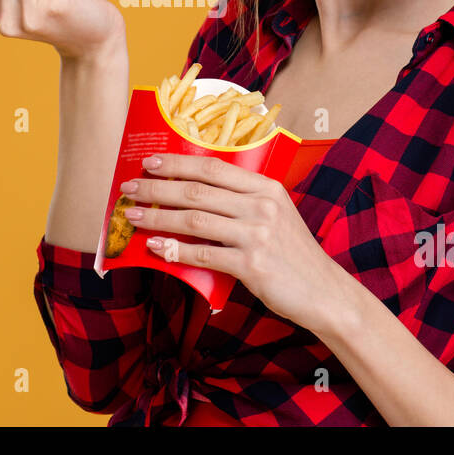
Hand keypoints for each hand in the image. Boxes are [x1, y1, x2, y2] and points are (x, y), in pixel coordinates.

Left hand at [118, 153, 348, 335]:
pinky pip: (203, 254)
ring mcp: (257, 235)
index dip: (178, 163)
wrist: (323, 292)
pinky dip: (175, 251)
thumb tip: (194, 196)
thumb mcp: (276, 216)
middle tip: (129, 187)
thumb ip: (243, 202)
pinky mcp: (252, 265)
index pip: (213, 167)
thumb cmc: (293, 255)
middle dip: (158, 187)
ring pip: (195, 220)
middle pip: (198, 190)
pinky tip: (156, 248)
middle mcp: (261, 206)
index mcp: (266, 188)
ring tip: (134, 215)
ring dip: (159, 217)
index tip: (150, 161)